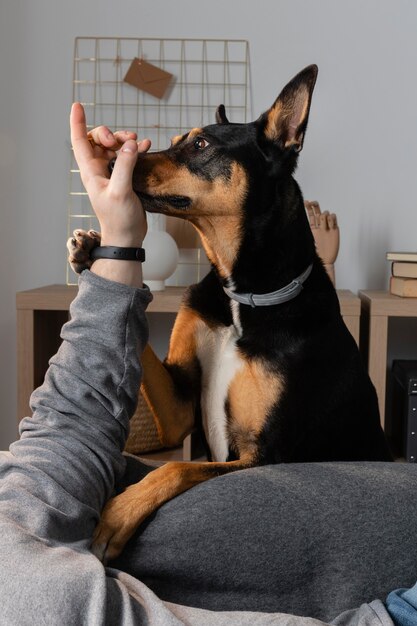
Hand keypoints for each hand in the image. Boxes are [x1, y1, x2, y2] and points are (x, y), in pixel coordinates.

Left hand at [70, 102, 150, 247]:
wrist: (127, 237)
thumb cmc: (119, 219)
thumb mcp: (121, 191)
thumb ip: (124, 166)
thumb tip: (130, 144)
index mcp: (91, 172)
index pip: (80, 142)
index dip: (78, 123)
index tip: (77, 105)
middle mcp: (99, 170)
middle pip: (98, 141)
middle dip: (110, 133)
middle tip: (125, 139)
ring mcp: (111, 174)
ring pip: (114, 147)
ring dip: (125, 140)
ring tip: (138, 142)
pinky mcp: (124, 179)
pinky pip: (127, 157)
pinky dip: (136, 149)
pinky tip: (146, 146)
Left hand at [305, 200, 338, 285]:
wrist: (325, 260)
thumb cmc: (315, 253)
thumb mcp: (307, 241)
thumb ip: (304, 231)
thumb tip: (295, 223)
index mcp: (312, 228)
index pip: (310, 215)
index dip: (308, 207)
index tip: (305, 202)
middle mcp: (320, 226)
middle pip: (317, 212)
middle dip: (315, 205)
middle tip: (312, 203)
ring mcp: (327, 227)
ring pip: (326, 214)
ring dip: (324, 214)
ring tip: (323, 221)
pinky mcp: (335, 229)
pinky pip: (334, 218)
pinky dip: (332, 218)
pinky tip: (330, 223)